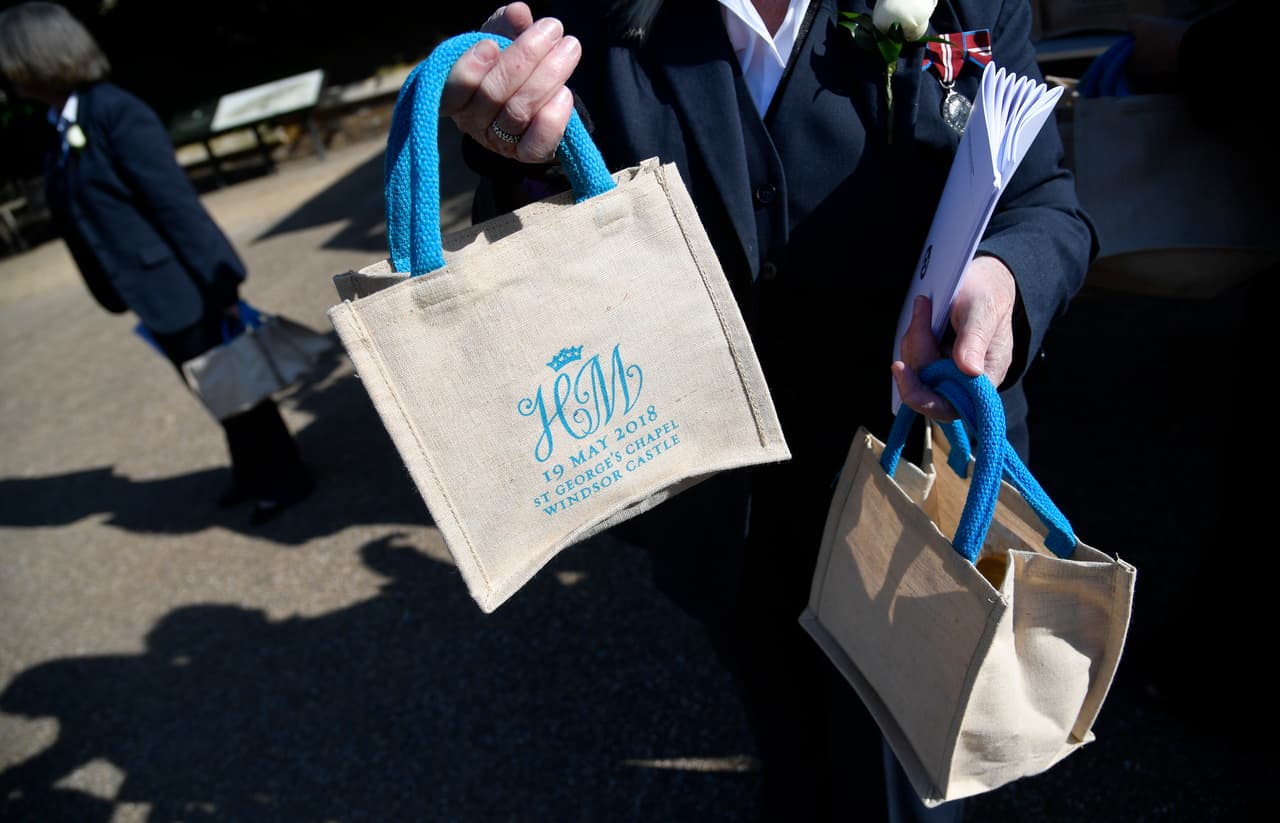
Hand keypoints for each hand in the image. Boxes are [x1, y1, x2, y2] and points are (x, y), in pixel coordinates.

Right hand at [441, 3, 580, 163]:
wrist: (532, 93)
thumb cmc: (508, 63)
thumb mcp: (502, 38)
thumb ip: (506, 26)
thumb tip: (517, 12)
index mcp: (456, 93)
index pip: (451, 91)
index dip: (469, 70)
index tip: (492, 44)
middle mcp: (471, 121)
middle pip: (493, 94)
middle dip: (525, 58)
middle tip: (553, 28)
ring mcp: (498, 141)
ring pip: (518, 112)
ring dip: (548, 77)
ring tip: (570, 48)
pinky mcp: (525, 154)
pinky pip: (537, 144)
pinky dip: (553, 118)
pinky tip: (566, 93)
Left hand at [892, 255, 1016, 419]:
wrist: (984, 283)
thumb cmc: (989, 296)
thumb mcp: (984, 312)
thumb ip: (975, 339)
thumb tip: (969, 369)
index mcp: (984, 379)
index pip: (949, 406)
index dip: (922, 398)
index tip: (903, 369)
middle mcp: (964, 382)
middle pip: (924, 385)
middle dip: (917, 350)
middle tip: (922, 314)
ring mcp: (946, 372)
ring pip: (915, 371)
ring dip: (914, 339)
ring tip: (926, 309)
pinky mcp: (934, 361)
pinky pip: (913, 357)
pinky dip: (913, 337)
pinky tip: (922, 317)